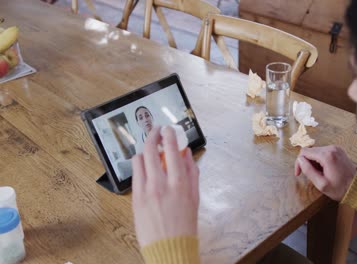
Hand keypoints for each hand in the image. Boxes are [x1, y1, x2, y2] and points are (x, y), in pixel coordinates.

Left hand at [132, 126, 199, 246]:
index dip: (169, 135)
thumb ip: (192, 172)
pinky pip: (135, 174)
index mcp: (179, 183)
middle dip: (152, 135)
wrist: (169, 246)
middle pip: (150, 149)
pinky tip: (145, 166)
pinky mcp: (135, 198)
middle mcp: (160, 183)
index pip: (171, 149)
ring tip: (151, 150)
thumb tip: (186, 153)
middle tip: (156, 130)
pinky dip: (140, 165)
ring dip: (145, 150)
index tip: (168, 129)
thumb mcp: (195, 196)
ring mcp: (145, 190)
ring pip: (139, 159)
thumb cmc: (185, 224)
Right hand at [295, 146, 355, 200]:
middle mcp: (331, 148)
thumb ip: (308, 171)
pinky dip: (320, 160)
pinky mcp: (338, 151)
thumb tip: (300, 160)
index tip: (299, 173)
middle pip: (310, 151)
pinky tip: (324, 169)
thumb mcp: (321, 184)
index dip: (299, 162)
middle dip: (306, 162)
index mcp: (327, 156)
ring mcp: (336, 148)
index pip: (304, 152)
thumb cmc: (340, 189)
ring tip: (319, 173)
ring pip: (316, 151)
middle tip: (310, 175)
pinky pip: (323, 152)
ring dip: (313, 161)